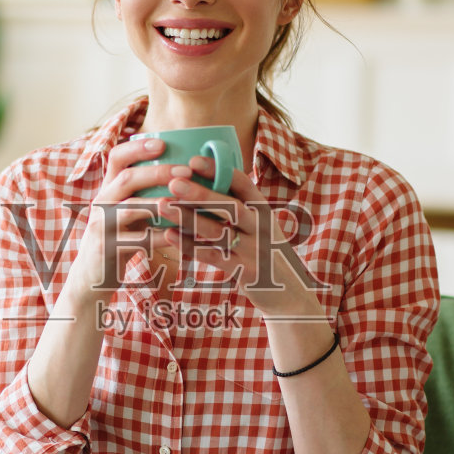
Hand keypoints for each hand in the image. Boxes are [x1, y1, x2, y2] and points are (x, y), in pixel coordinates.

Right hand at [67, 136, 196, 297]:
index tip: (163, 142)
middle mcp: (101, 203)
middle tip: (186, 172)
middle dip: (158, 172)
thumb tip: (181, 175)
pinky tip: (182, 235)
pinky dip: (162, 237)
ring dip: (161, 203)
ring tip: (185, 201)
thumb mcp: (124, 213)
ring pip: (131, 208)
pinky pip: (138, 240)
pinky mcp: (108, 249)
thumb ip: (142, 195)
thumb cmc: (117, 240)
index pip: (116, 157)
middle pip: (127, 178)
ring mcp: (101, 226)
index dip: (138, 148)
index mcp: (107, 189)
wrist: (91, 277)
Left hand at [156, 157, 320, 317]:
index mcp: (264, 210)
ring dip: (188, 217)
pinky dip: (189, 245)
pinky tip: (169, 235)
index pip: (243, 184)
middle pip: (229, 206)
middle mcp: (261, 227)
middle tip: (173, 181)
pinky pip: (212, 256)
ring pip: (217, 231)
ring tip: (163, 205)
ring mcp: (253, 250)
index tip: (193, 160)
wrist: (290, 293)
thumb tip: (205, 183)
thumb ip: (240, 207)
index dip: (219, 171)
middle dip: (200, 193)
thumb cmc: (266, 253)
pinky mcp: (244, 272)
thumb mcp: (261, 226)